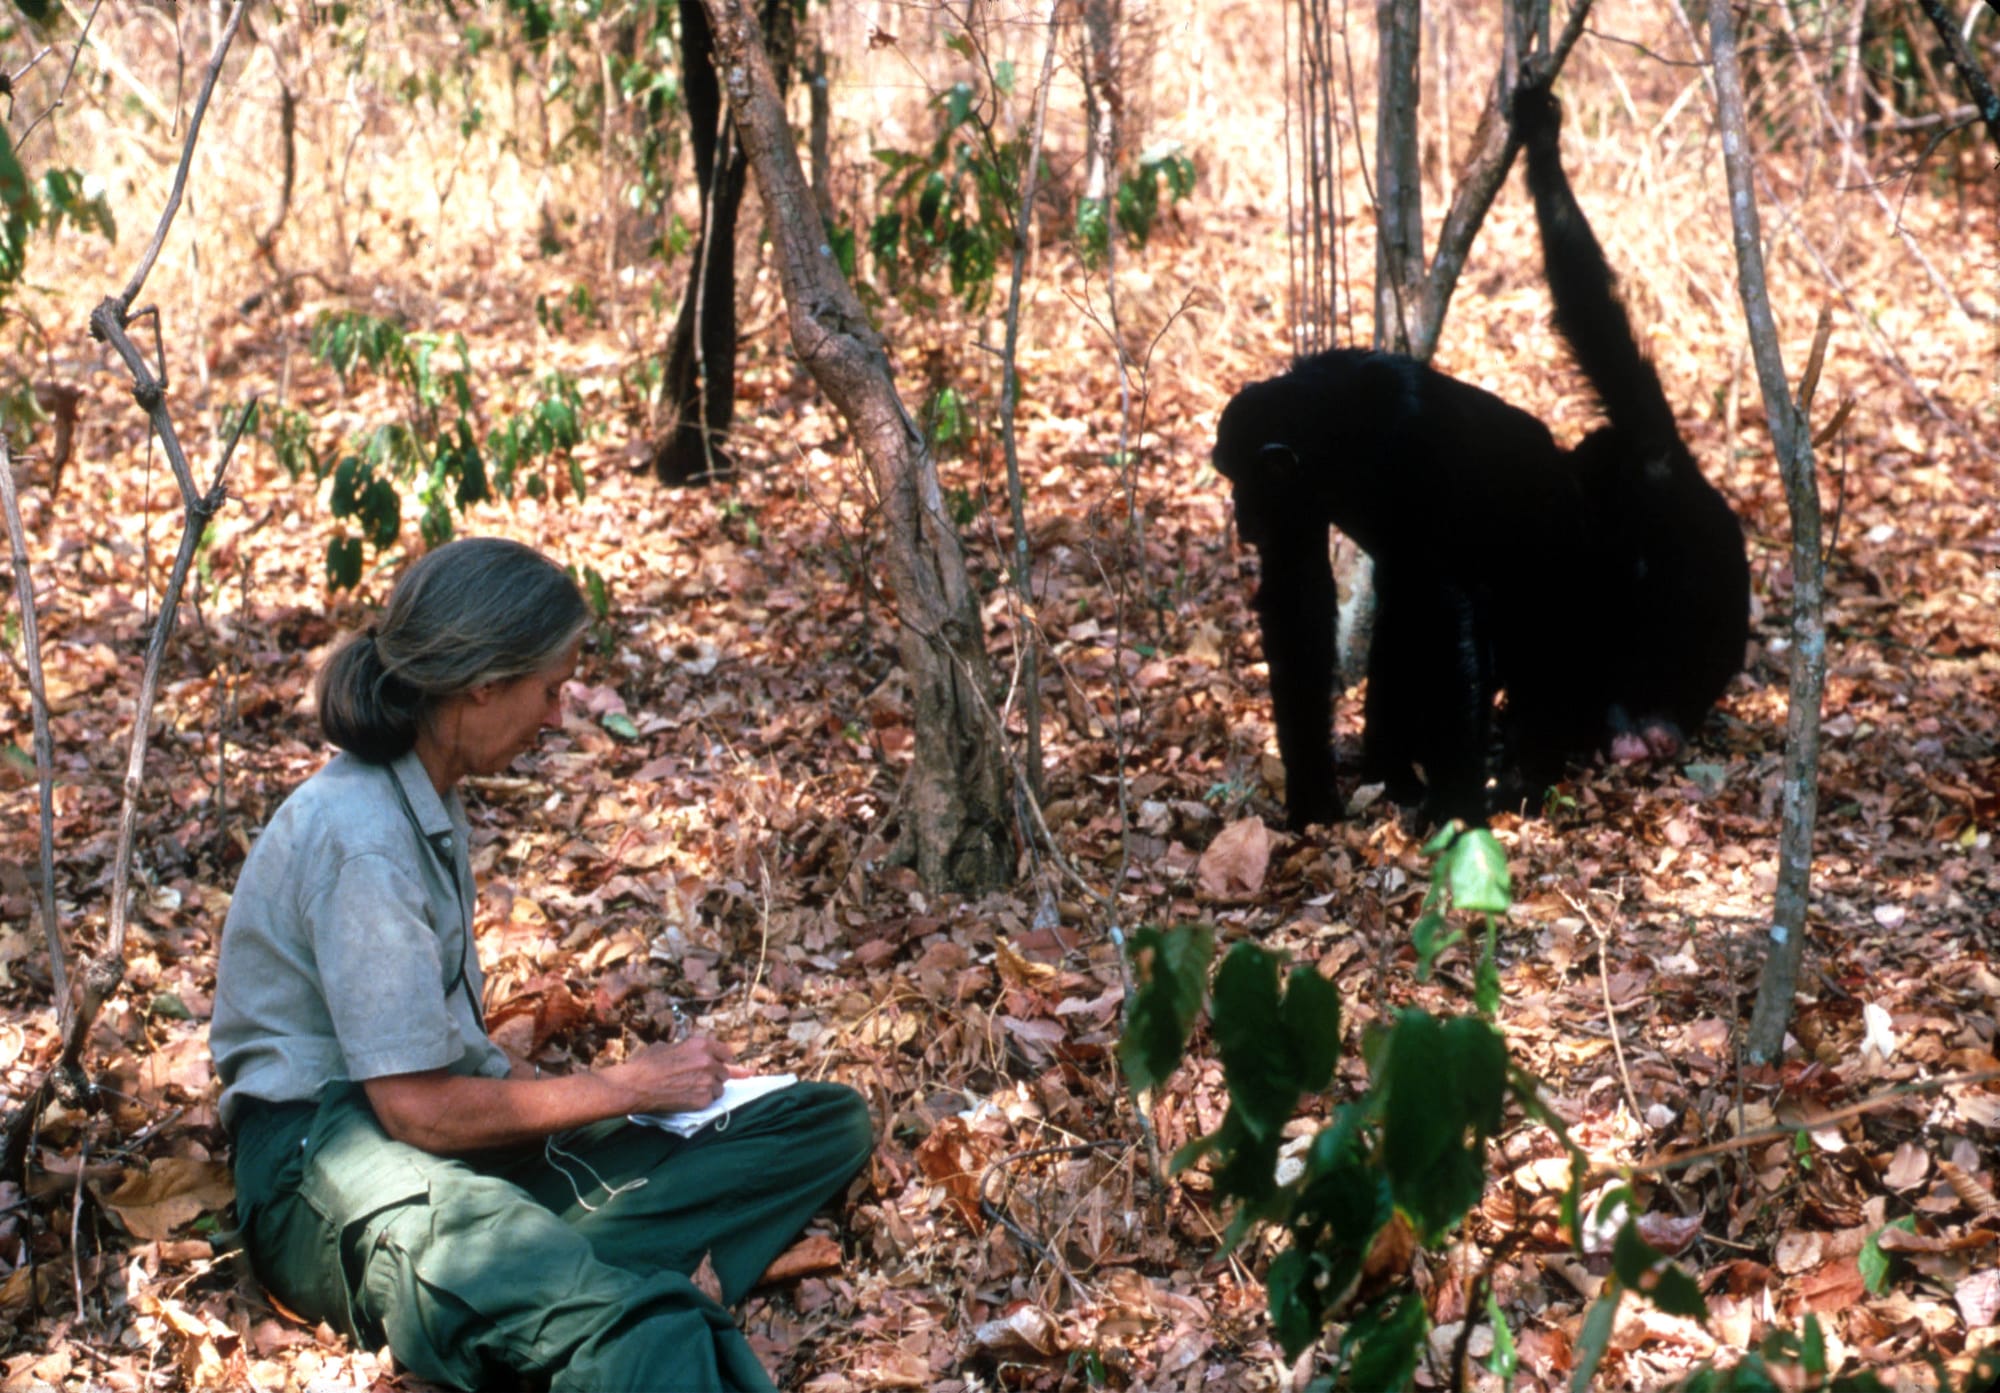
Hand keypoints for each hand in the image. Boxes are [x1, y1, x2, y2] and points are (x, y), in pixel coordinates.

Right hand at [612, 1035, 738, 1114]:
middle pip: (724, 1072)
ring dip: (711, 1089)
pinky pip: (711, 1101)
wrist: (636, 1086)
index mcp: (702, 1044)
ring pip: (720, 1088)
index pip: (726, 1052)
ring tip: (692, 1089)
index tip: (725, 1063)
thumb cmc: (647, 1064)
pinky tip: (689, 1098)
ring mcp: (707, 1082)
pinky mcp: (703, 1100)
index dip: (724, 1059)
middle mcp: (708, 1062)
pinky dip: (703, 1101)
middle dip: (715, 1075)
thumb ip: (688, 1049)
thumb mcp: (668, 1046)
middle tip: (700, 1079)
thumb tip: (695, 1052)